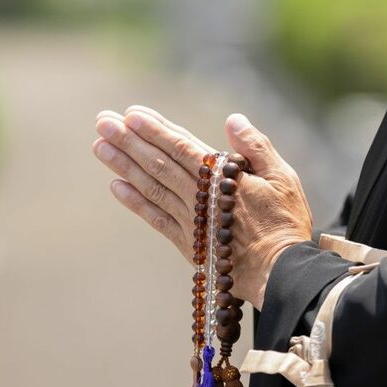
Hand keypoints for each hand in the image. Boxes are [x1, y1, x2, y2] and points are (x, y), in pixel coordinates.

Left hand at [92, 106, 312, 308]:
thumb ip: (256, 147)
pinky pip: (156, 219)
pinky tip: (116, 186)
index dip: (156, 129)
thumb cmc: (286, 223)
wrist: (281, 273)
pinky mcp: (188, 243)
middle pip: (159, 163)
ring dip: (124, 165)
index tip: (131, 114)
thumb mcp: (283, 178)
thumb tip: (232, 120)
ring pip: (151, 187)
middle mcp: (201, 197)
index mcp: (223, 177)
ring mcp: (191, 221)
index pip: (182, 147)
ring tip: (99, 146)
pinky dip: (135, 202)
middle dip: (129, 141)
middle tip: (103, 123)